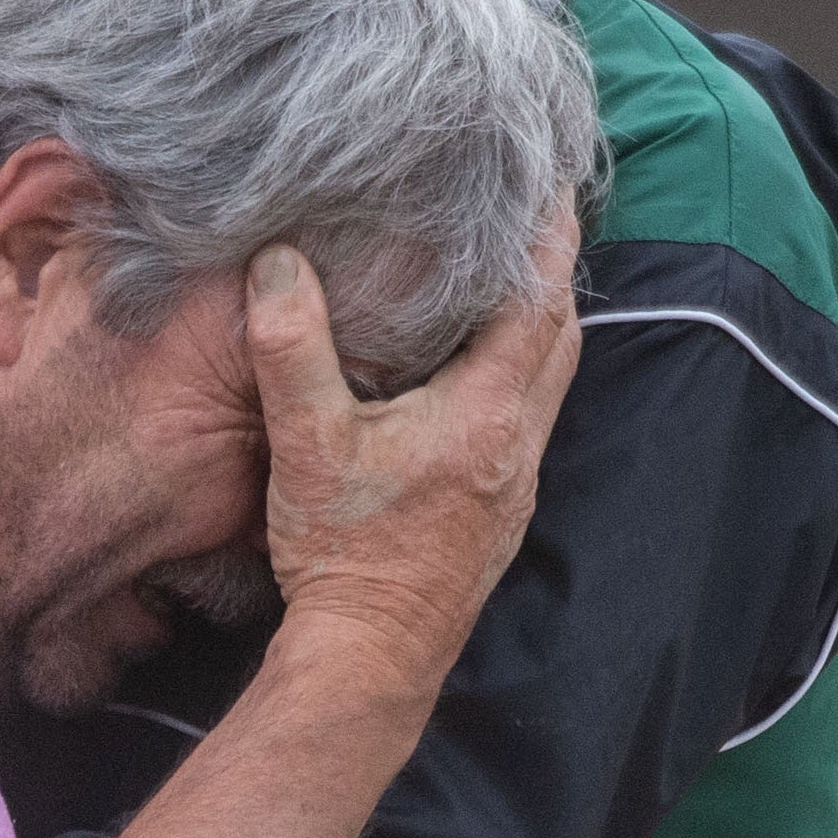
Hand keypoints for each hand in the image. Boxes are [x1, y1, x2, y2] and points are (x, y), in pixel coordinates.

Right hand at [249, 203, 581, 673]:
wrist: (371, 654)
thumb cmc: (344, 552)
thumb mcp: (306, 441)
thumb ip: (292, 347)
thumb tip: (276, 262)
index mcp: (484, 413)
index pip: (539, 302)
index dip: (549, 238)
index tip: (554, 184)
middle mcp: (517, 443)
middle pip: (561, 335)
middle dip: (554, 270)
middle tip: (541, 214)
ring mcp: (516, 481)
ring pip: (551, 380)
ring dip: (542, 324)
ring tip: (516, 275)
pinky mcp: (501, 509)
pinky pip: (530, 419)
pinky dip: (523, 373)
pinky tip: (484, 369)